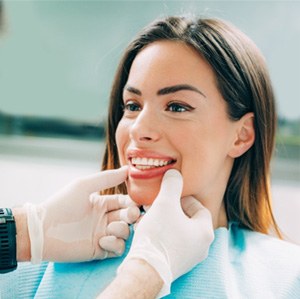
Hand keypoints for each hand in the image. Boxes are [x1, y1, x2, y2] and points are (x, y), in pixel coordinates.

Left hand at [25, 166, 139, 262]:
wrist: (43, 230)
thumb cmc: (62, 204)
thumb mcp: (84, 185)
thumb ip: (107, 178)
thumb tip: (128, 169)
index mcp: (102, 204)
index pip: (124, 202)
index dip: (132, 202)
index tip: (136, 203)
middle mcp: (104, 219)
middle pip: (128, 217)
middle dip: (132, 215)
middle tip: (131, 215)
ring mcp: (102, 234)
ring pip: (125, 232)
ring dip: (122, 229)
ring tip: (109, 228)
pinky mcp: (99, 250)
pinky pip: (118, 248)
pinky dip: (115, 244)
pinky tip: (102, 240)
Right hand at [118, 169, 213, 296]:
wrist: (146, 269)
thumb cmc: (159, 235)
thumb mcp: (165, 203)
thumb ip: (172, 184)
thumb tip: (175, 173)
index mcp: (205, 232)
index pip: (199, 208)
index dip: (184, 198)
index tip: (171, 196)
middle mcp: (201, 247)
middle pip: (188, 219)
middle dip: (172, 209)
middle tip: (159, 204)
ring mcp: (189, 257)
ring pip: (178, 230)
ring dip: (165, 220)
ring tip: (151, 214)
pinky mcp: (176, 264)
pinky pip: (172, 242)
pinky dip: (162, 232)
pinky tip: (149, 228)